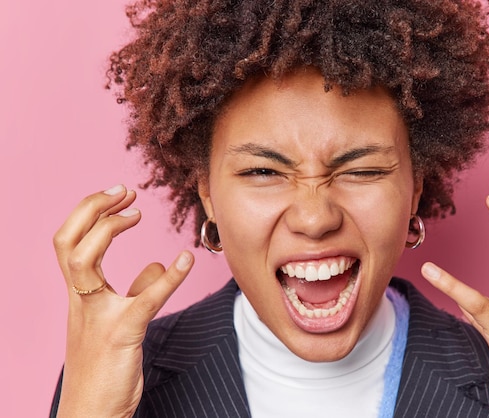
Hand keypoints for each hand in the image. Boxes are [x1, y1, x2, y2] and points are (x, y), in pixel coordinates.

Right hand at [53, 185, 193, 417]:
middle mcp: (81, 300)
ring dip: (109, 229)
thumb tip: (159, 264)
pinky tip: (188, 261)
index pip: (71, 242)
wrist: (91, 413)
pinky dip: (168, 277)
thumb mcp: (118, 322)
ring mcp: (97, 316)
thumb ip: (136, 290)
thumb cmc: (103, 368)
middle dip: (91, 208)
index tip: (120, 197)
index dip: (90, 213)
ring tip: (137, 212)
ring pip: (83, 260)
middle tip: (123, 190)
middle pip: (66, 241)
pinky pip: (144, 298)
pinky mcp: (122, 334)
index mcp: (80, 295)